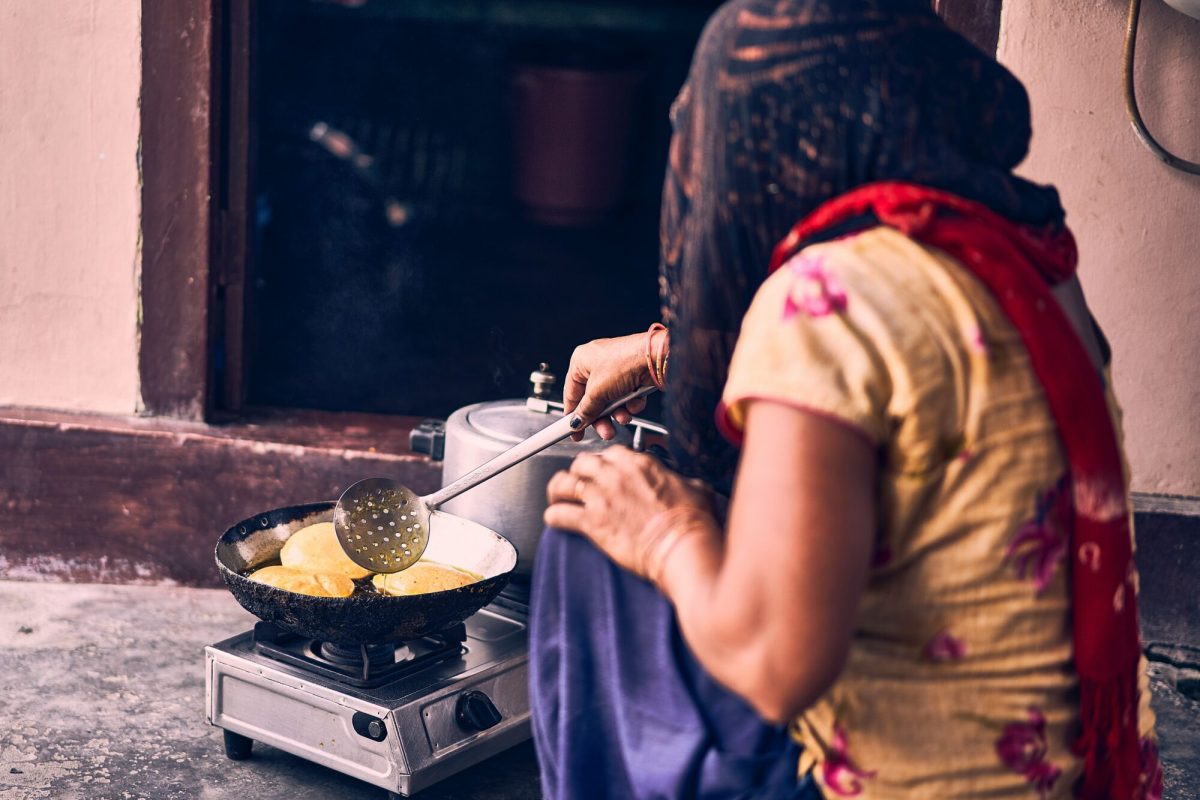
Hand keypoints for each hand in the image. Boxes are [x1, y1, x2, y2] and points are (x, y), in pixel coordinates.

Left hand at [544, 446, 717, 582]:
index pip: (612, 453)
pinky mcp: (592, 523)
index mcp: (640, 465)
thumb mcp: (696, 489)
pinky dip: (554, 517)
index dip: (605, 462)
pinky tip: (555, 520)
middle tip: (579, 483)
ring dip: (558, 490)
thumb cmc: (692, 523)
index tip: (605, 471)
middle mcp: (616, 476)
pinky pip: (559, 514)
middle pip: (582, 462)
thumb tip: (684, 484)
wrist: (682, 548)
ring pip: (564, 483)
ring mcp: (601, 498)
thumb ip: (682, 481)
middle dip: (579, 472)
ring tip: (557, 497)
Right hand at [564, 333, 656, 440]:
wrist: (655, 357)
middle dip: (600, 419)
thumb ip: (585, 410)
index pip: (571, 393)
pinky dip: (630, 404)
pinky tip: (633, 404)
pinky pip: (625, 398)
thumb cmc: (625, 361)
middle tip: (605, 431)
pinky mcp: (631, 377)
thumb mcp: (598, 391)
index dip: (572, 414)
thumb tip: (576, 422)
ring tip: (622, 419)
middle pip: (593, 401)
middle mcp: (597, 365)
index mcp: (581, 361)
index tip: (572, 430)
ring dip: (617, 414)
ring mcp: (615, 371)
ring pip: (610, 402)